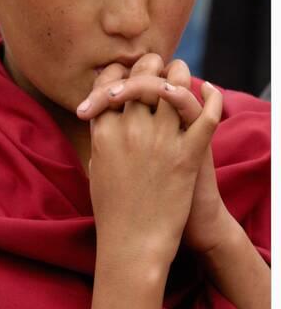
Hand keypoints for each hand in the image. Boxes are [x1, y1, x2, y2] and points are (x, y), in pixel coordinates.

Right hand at [86, 55, 218, 267]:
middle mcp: (129, 130)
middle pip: (142, 76)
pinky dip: (212, 98)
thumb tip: (106, 113)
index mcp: (102, 131)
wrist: (132, 244)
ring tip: (182, 72)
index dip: (119, 70)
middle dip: (151, 65)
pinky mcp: (187, 155)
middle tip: (159, 65)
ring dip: (180, 73)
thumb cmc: (111, 209)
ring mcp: (159, 141)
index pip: (109, 82)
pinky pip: (206, 115)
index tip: (128, 71)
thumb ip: (101, 136)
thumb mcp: (95, 166)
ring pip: (175, 86)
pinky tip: (211, 90)